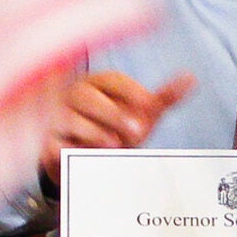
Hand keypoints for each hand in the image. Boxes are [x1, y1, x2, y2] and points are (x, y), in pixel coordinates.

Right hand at [38, 71, 195, 176]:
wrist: (89, 158)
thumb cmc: (117, 128)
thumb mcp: (141, 114)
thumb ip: (164, 97)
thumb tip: (192, 78)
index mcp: (98, 83)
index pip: (112, 80)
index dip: (131, 91)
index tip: (150, 105)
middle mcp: (73, 95)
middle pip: (88, 97)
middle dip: (113, 114)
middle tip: (138, 131)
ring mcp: (55, 116)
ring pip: (70, 119)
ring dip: (93, 132)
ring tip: (113, 144)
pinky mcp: (44, 141)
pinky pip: (52, 143)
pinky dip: (67, 149)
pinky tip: (82, 154)